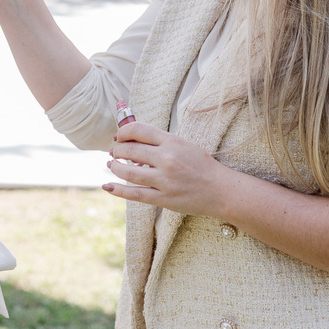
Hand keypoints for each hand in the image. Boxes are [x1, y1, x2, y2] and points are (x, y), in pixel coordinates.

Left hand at [103, 120, 235, 216]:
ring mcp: (164, 180)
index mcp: (172, 141)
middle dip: (116, 150)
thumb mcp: (183, 145)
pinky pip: (135, 194)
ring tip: (111, 165)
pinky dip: (118, 189)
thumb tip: (132, 141)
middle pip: (129, 150)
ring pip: (128, 171)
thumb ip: (160, 142)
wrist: (221, 189)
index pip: (138, 130)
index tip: (118, 137)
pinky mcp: (163, 198)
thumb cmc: (201, 166)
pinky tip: (108, 186)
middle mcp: (167, 158)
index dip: (122, 132)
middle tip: (113, 152)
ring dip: (114, 167)